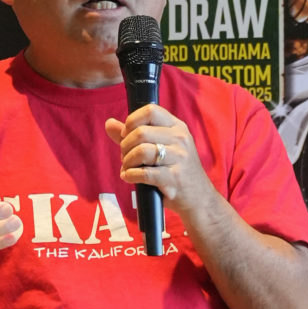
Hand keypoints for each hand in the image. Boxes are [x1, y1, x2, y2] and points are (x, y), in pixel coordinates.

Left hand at [107, 103, 216, 222]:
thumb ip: (134, 134)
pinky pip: (144, 173)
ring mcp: (179, 159)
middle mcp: (180, 139)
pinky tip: (129, 177)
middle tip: (125, 156)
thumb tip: (109, 123)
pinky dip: (130, 175)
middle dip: (125, 146)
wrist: (198, 197)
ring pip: (141, 151)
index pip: (151, 111)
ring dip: (127, 162)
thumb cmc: (176, 170)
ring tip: (127, 168)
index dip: (132, 121)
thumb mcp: (161, 147)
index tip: (126, 134)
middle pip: (141, 132)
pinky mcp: (174, 178)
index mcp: (177, 127)